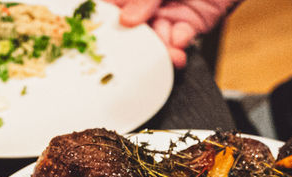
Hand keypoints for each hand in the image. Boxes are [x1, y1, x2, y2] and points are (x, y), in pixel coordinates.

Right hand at [107, 0, 235, 66]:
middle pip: (133, 28)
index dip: (104, 22)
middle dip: (134, 44)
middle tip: (133, 57)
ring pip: (157, 37)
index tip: (99, 39)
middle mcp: (148, 2)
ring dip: (160, 49)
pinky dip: (179, 43)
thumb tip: (126, 20)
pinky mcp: (191, 23)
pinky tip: (179, 42)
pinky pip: (180, 38)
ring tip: (166, 54)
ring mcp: (169, 12)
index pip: (112, 6)